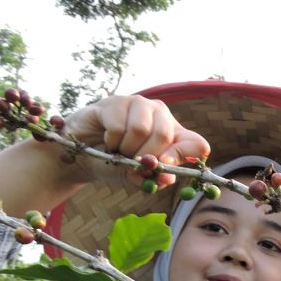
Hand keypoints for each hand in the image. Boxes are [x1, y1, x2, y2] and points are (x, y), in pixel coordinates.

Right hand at [64, 95, 210, 187]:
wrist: (83, 156)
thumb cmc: (117, 164)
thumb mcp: (138, 176)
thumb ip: (152, 178)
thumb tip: (166, 178)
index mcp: (174, 134)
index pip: (197, 144)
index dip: (184, 156)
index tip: (163, 166)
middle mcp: (161, 115)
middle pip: (165, 135)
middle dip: (145, 155)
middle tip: (131, 160)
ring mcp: (138, 104)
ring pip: (140, 129)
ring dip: (125, 149)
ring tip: (118, 150)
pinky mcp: (115, 102)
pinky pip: (118, 126)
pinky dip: (110, 142)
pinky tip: (108, 141)